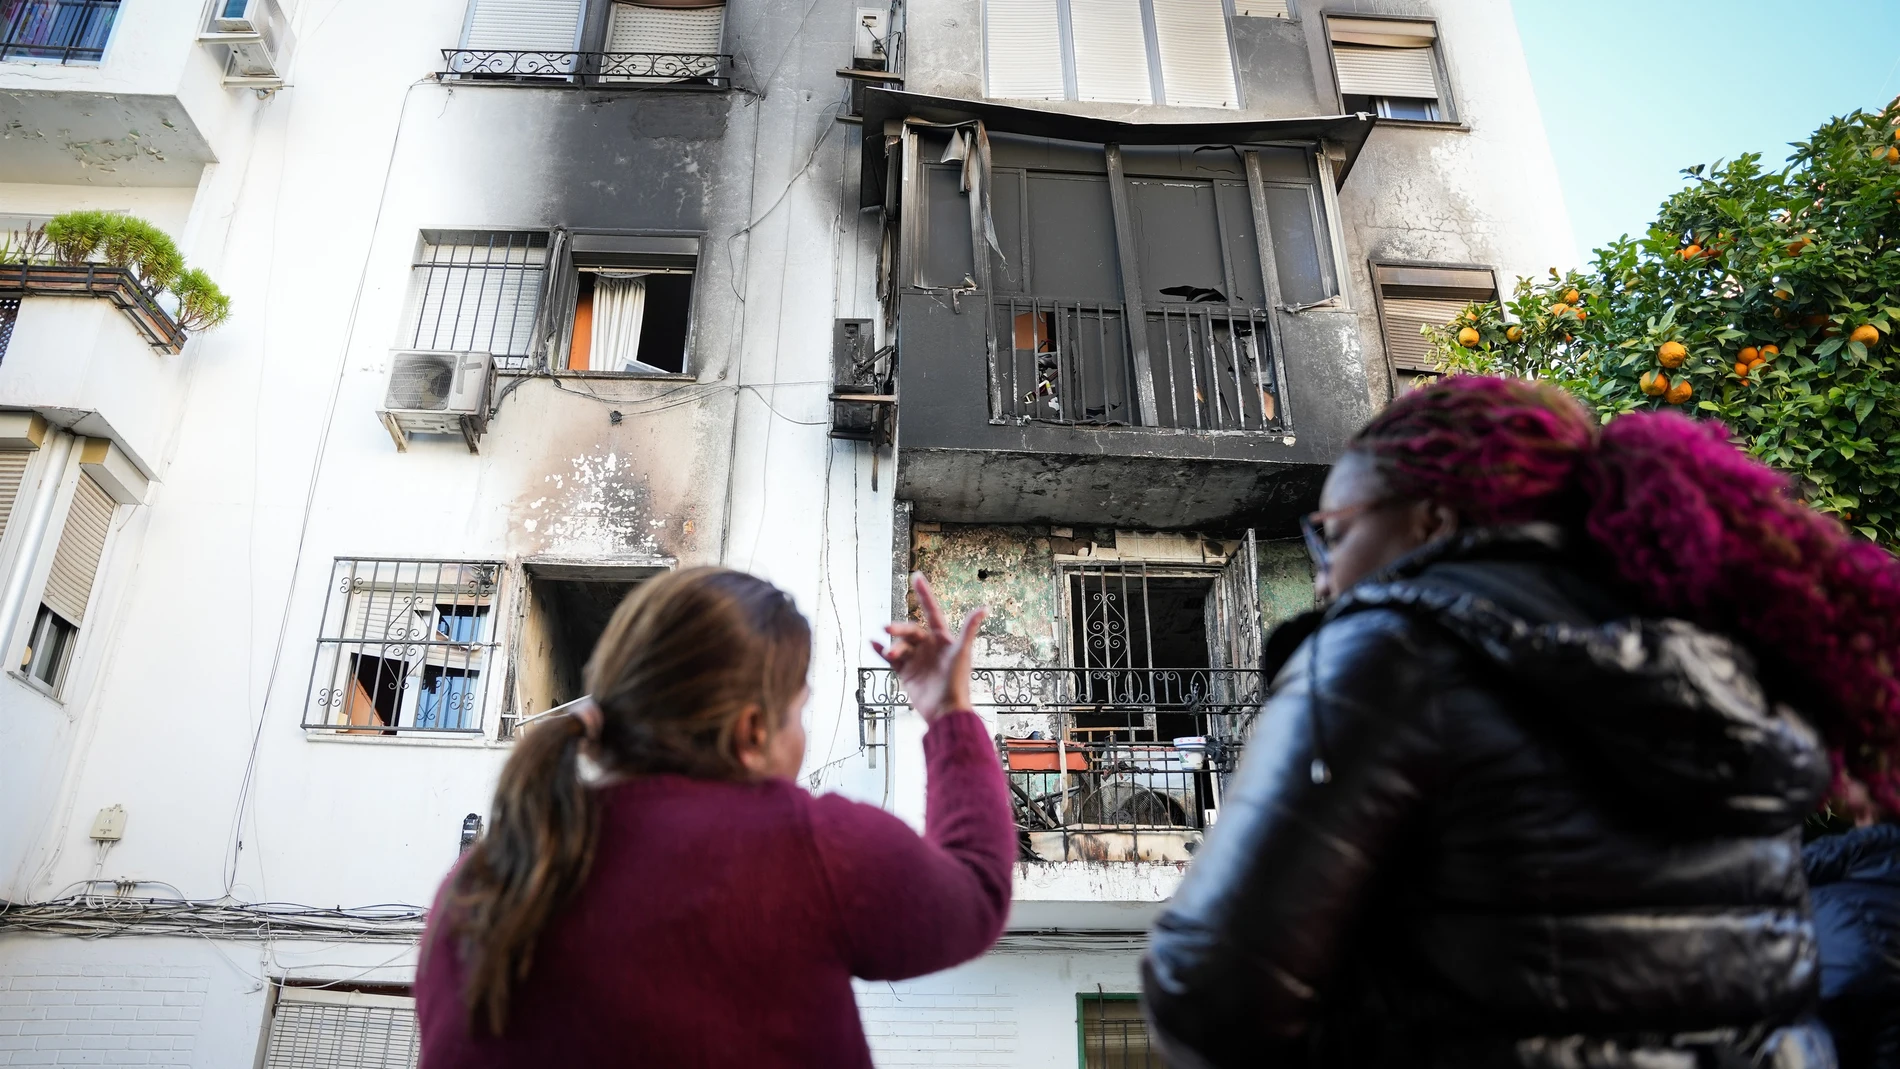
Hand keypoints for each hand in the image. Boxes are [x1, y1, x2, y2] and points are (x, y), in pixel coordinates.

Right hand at [871, 573, 986, 722]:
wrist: (945, 710)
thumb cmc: (957, 681)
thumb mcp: (962, 652)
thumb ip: (969, 628)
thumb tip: (984, 607)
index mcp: (943, 639)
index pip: (931, 611)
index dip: (924, 594)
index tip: (917, 576)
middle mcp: (929, 646)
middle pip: (911, 630)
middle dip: (899, 627)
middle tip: (888, 627)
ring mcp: (917, 659)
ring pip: (900, 644)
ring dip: (893, 645)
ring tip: (890, 652)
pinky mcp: (906, 673)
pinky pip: (891, 658)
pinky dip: (880, 651)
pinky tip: (872, 644)